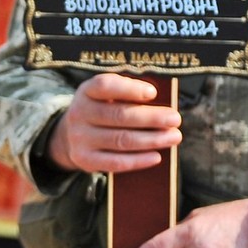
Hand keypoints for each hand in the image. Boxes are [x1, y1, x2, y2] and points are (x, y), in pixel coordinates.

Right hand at [45, 73, 182, 174]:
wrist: (71, 135)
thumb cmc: (102, 110)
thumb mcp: (107, 96)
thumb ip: (128, 94)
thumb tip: (160, 104)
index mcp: (87, 91)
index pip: (105, 86)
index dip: (129, 89)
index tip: (153, 93)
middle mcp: (80, 113)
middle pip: (119, 115)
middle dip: (151, 118)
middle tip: (175, 119)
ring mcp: (80, 138)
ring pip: (121, 140)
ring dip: (152, 139)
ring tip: (174, 137)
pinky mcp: (85, 160)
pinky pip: (115, 162)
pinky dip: (138, 160)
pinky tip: (156, 156)